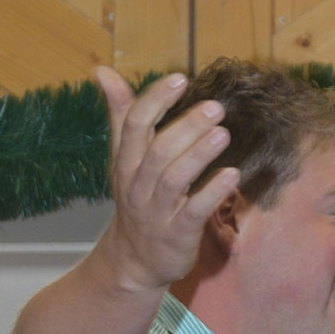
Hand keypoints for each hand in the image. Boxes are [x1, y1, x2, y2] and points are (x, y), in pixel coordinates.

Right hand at [96, 66, 240, 291]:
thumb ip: (121, 115)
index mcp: (125, 162)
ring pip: (174, 179)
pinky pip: (194, 211)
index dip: (155, 100)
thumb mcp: (124, 159)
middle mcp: (138, 185)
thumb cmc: (137, 200)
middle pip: (158, 150)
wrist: (135, 261)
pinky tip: (232, 175)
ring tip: (223, 135)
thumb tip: (102, 72)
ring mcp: (157, 211)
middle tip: (215, 107)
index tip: (180, 79)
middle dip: (186, 126)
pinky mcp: (177, 234)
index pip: (135, 125)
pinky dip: (212, 192)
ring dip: (199, 155)